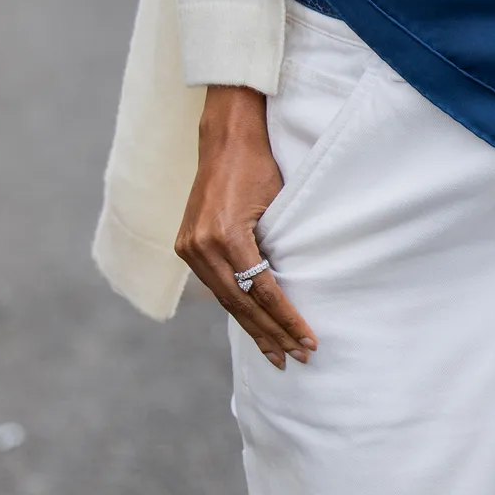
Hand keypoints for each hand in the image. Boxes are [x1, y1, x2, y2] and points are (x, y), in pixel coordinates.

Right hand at [175, 86, 315, 369]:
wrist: (225, 137)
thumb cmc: (260, 165)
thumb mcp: (278, 205)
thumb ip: (279, 247)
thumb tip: (294, 292)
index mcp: (227, 235)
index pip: (262, 291)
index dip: (286, 319)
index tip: (308, 340)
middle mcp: (201, 246)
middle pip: (241, 304)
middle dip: (271, 334)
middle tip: (297, 358)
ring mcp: (189, 247)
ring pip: (226, 300)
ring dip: (253, 328)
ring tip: (277, 354)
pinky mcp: (186, 245)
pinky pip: (215, 285)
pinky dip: (236, 306)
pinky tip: (253, 326)